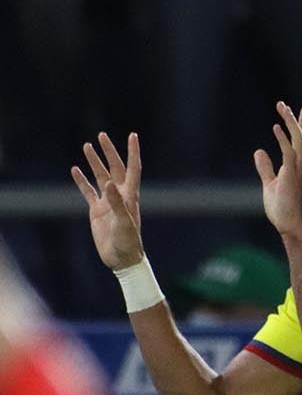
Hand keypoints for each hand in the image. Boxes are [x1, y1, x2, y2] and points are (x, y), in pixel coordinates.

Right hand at [71, 132, 144, 269]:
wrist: (121, 259)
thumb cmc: (128, 242)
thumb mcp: (124, 223)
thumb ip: (118, 203)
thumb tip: (109, 183)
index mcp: (130, 196)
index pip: (133, 168)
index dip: (132, 152)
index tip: (132, 135)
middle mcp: (120, 196)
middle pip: (115, 168)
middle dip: (109, 152)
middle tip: (102, 135)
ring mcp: (108, 202)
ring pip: (100, 177)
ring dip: (94, 162)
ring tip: (87, 146)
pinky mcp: (97, 211)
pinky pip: (88, 192)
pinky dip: (81, 181)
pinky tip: (75, 170)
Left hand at [254, 102, 301, 239]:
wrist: (290, 226)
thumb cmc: (282, 209)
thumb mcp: (270, 183)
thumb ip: (265, 167)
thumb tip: (259, 152)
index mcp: (296, 166)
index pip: (299, 141)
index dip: (298, 124)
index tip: (296, 108)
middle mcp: (300, 165)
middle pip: (300, 136)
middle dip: (295, 118)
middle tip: (284, 103)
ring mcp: (297, 169)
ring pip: (297, 140)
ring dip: (290, 122)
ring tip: (282, 107)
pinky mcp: (292, 175)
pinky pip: (288, 152)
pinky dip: (282, 138)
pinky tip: (275, 126)